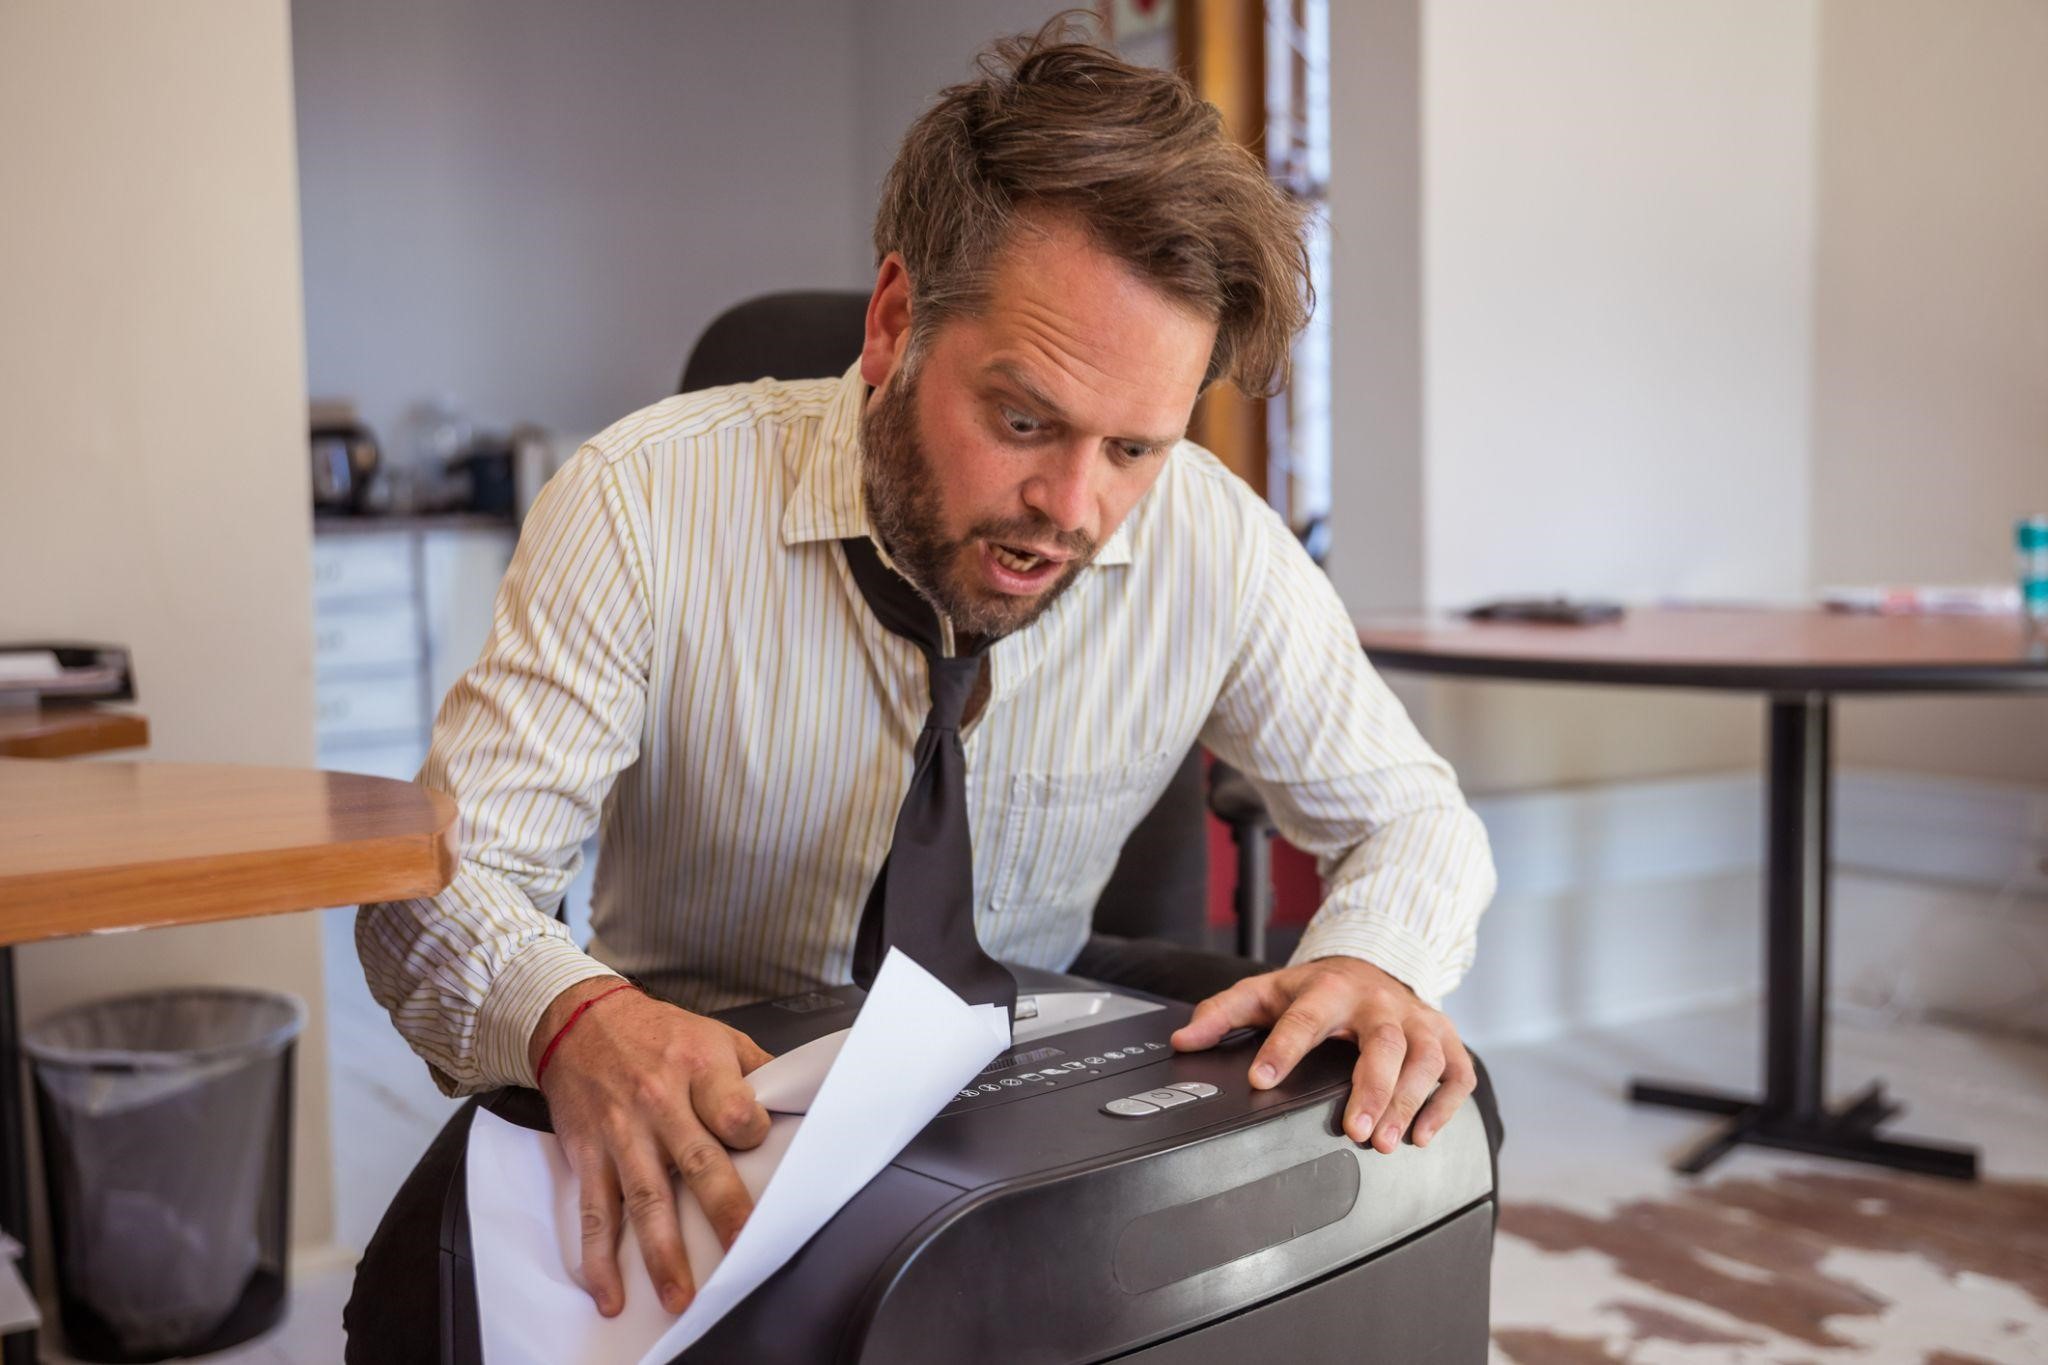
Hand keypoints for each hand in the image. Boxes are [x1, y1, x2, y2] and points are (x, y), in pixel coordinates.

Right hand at [531, 980, 772, 1317]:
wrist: (578, 1021)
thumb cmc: (655, 1033)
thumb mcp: (715, 1035)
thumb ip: (756, 1071)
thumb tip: (801, 1100)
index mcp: (699, 1070)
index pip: (736, 1113)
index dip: (753, 1134)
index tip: (761, 1149)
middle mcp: (659, 1104)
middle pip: (698, 1163)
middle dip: (723, 1211)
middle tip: (743, 1250)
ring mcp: (622, 1135)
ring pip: (645, 1199)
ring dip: (661, 1253)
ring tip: (679, 1295)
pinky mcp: (589, 1157)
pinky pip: (594, 1213)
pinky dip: (598, 1258)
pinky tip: (610, 1290)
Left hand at [1170, 957, 1473, 1154]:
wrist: (1375, 961)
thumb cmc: (1318, 989)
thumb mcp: (1266, 992)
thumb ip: (1223, 1014)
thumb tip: (1185, 1040)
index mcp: (1329, 990)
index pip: (1304, 1019)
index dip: (1283, 1050)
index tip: (1263, 1080)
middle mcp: (1378, 1003)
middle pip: (1382, 1043)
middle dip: (1371, 1089)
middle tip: (1354, 1132)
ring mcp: (1417, 1019)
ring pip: (1425, 1058)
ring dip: (1409, 1102)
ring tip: (1386, 1142)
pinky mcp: (1446, 1037)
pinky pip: (1457, 1071)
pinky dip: (1445, 1105)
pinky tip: (1423, 1135)